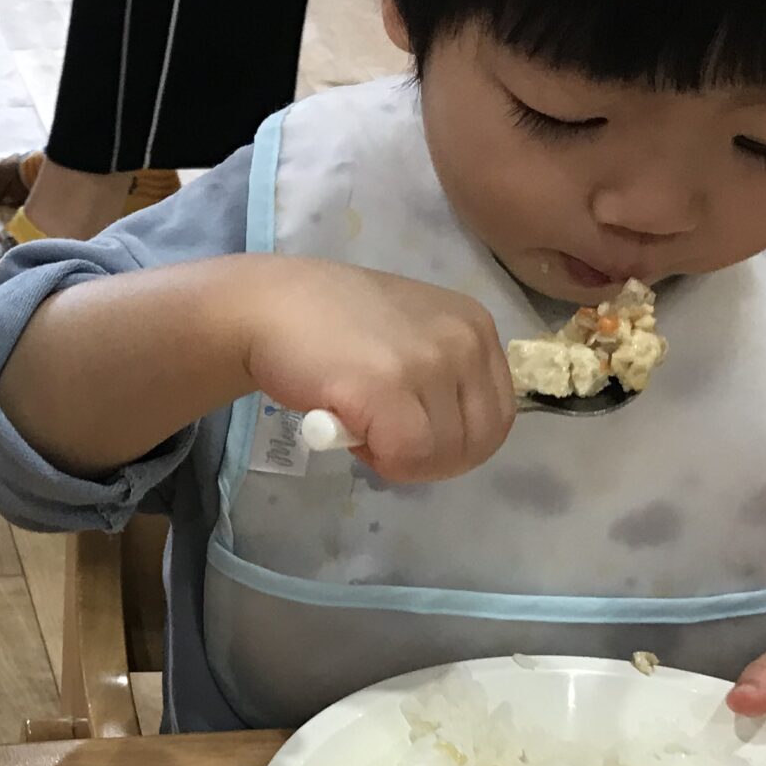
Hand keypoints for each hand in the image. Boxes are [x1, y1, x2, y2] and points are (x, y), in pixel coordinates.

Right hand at [234, 257, 516, 482]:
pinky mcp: (389, 386)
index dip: (454, 443)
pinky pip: (407, 455)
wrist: (268, 306)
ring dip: (400, 459)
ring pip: (442, 454)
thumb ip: (443, 374)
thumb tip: (452, 433)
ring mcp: (429, 361)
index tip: (411, 432)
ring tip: (362, 427)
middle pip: (478, 442)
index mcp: (476, 327)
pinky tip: (347, 429)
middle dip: (431, 459)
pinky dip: (378, 458)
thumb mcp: (411, 334)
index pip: (497, 418)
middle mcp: (464, 339)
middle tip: (385, 440)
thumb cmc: (330, 323)